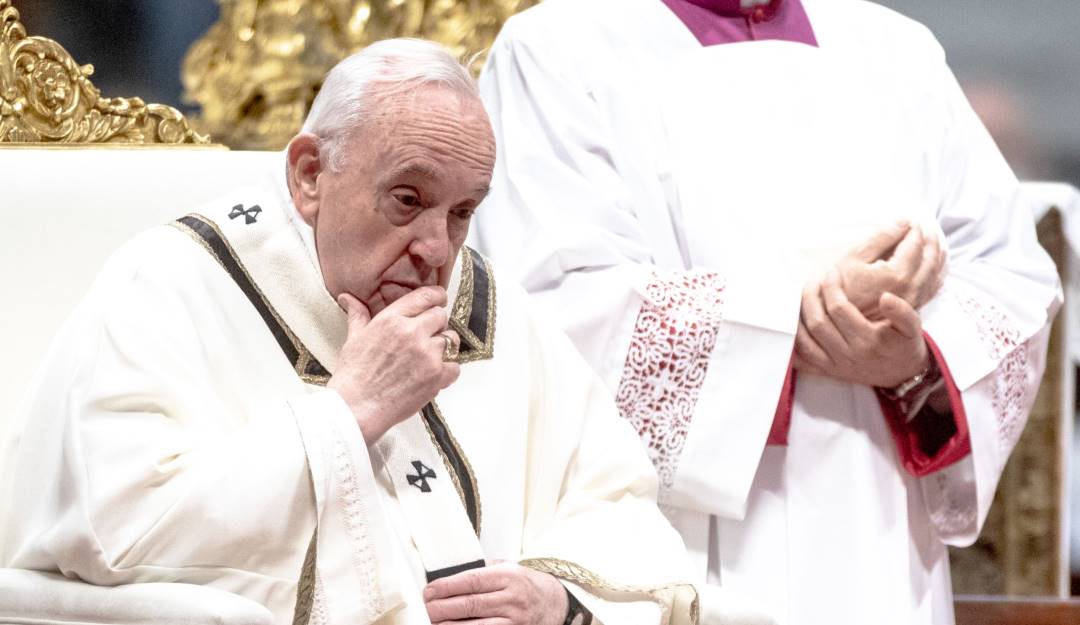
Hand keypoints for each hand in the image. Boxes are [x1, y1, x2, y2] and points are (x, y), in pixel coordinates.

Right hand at [328, 286, 459, 443]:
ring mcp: (427, 354)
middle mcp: (412, 332)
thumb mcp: (353, 339)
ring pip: (451, 339)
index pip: (426, 296)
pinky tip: (431, 375)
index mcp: (392, 319)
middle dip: (436, 324)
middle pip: (441, 315)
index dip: (436, 297)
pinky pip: (456, 366)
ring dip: (444, 347)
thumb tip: (348, 298)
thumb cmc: (353, 376)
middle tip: (426, 337)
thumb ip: (358, 315)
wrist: (356, 408)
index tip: (438, 301)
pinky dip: (447, 370)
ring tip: (428, 357)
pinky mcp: (437, 375)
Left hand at [423, 562, 567, 624]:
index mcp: (508, 575)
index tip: (429, 590)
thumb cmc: (526, 584)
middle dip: (442, 608)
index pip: (472, 580)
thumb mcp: (509, 567)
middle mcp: (512, 598)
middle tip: (424, 609)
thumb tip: (449, 576)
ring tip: (432, 623)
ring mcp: (515, 620)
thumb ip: (484, 570)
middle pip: (470, 604)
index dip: (447, 586)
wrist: (557, 602)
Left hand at [795, 270, 928, 387]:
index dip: (831, 287)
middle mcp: (848, 354)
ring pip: (805, 341)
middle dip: (810, 298)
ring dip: (797, 318)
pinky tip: (789, 327)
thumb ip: (902, 311)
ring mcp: (835, 364)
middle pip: (817, 322)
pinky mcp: (828, 372)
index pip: (838, 308)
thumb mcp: (913, 328)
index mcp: (867, 339)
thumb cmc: (905, 345)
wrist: (903, 374)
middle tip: (811, 281)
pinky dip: (791, 345)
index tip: (831, 272)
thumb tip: (885, 297)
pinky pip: (801, 361)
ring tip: (799, 298)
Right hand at [836, 222, 945, 319]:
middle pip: (929, 258)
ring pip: (934, 274)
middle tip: (926, 228)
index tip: (911, 220)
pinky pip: (931, 290)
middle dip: (929, 240)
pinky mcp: (909, 310)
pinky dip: (937, 276)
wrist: (835, 325)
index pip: (913, 244)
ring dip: (937, 257)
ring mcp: (912, 300)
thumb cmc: (839, 291)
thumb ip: (879, 239)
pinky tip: (936, 272)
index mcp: (898, 273)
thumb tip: (901, 224)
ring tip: (936, 244)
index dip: (913, 229)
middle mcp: (910, 287)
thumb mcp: (852, 259)